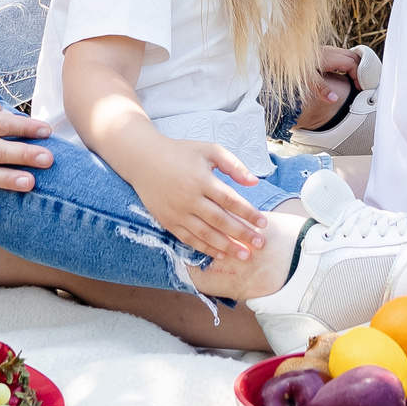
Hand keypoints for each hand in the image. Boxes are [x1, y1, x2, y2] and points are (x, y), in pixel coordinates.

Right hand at [121, 133, 269, 262]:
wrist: (143, 159)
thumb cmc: (180, 152)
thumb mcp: (208, 150)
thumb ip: (233, 164)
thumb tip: (253, 183)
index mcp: (201, 179)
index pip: (230, 200)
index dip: (248, 213)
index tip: (263, 224)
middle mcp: (189, 198)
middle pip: (220, 220)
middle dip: (242, 234)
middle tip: (260, 245)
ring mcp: (177, 212)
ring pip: (205, 234)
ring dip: (226, 246)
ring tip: (244, 255)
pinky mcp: (167, 221)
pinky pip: (188, 239)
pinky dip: (204, 248)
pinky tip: (220, 254)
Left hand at [299, 45, 359, 130]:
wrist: (281, 53)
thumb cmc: (292, 66)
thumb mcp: (307, 79)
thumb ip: (321, 88)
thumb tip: (333, 99)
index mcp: (328, 57)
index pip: (352, 63)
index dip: (358, 75)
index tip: (359, 88)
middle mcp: (328, 51)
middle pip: (352, 56)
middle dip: (359, 69)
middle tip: (361, 84)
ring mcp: (325, 51)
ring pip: (346, 55)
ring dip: (353, 66)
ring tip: (354, 80)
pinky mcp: (320, 53)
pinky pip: (339, 56)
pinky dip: (345, 64)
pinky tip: (341, 74)